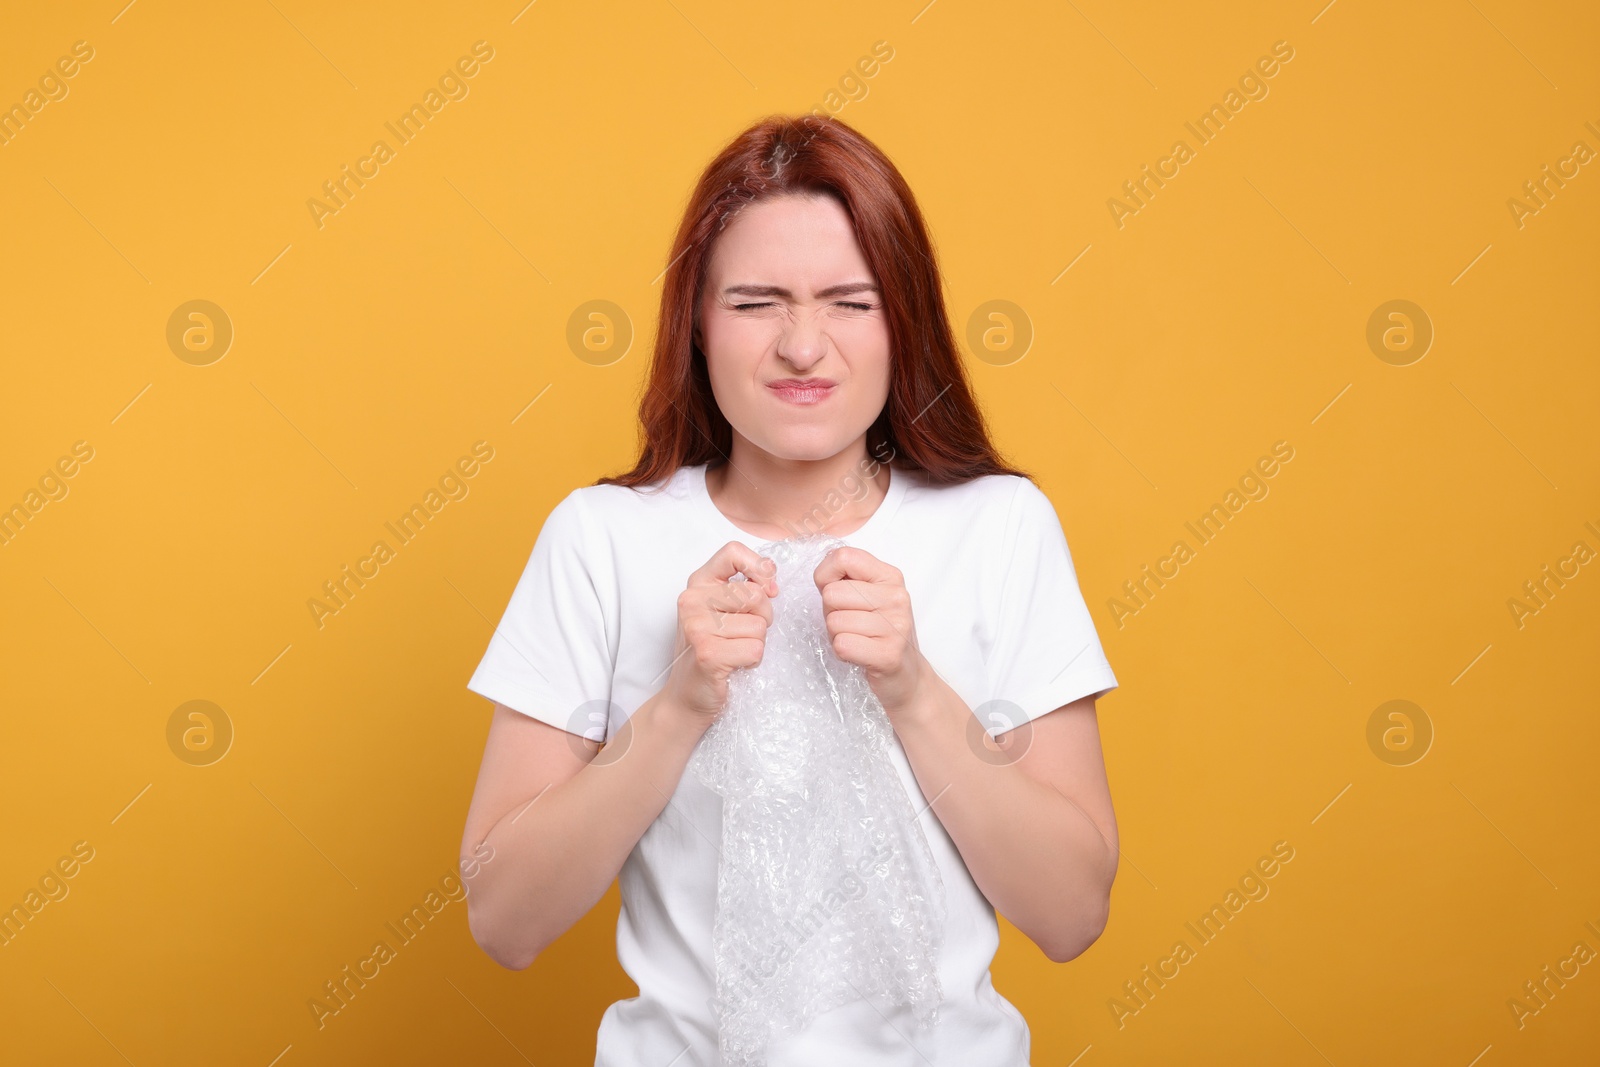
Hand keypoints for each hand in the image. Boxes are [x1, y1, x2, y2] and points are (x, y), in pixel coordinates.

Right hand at [663, 541, 777, 724]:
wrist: (687, 697)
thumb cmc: (711, 650)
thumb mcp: (722, 610)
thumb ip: (744, 587)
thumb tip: (771, 580)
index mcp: (698, 583)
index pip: (733, 552)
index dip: (759, 568)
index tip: (767, 589)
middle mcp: (692, 600)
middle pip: (756, 595)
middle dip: (762, 618)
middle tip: (742, 634)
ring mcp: (697, 626)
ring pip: (759, 626)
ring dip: (756, 643)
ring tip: (734, 651)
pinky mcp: (708, 653)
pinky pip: (755, 649)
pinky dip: (753, 661)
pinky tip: (734, 665)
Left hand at [814, 546, 927, 716]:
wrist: (907, 676)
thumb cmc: (878, 633)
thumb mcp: (868, 596)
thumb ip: (846, 578)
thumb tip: (822, 571)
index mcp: (889, 576)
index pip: (843, 557)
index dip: (825, 576)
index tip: (833, 591)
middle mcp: (896, 597)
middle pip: (832, 593)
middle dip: (831, 612)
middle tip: (850, 624)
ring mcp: (896, 626)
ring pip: (834, 621)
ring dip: (836, 635)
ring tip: (857, 639)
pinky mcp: (889, 654)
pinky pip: (842, 644)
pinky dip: (842, 652)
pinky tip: (858, 654)